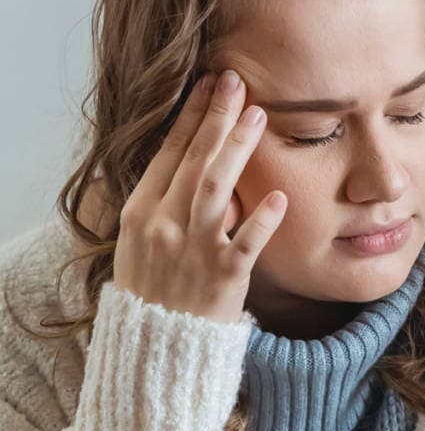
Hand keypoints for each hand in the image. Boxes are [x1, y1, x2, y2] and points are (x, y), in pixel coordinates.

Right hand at [112, 70, 286, 322]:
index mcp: (139, 213)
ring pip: (215, 190)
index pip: (168, 153)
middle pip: (194, 161)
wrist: (157, 349)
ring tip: (259, 116)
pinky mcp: (223, 278)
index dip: (190, 116)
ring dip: (237, 150)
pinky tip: (279, 197)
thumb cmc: (155, 289)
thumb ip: (164, 200)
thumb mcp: (140, 241)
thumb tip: (192, 155)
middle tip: (238, 81)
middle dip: (216, 117)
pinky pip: (245, 244)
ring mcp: (193, 251)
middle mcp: (163, 226)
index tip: (210, 82)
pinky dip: (262, 220)